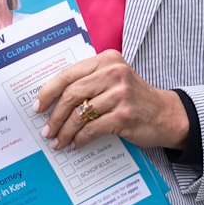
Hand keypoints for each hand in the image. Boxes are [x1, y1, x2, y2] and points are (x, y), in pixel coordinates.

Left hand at [34, 49, 188, 150]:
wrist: (166, 114)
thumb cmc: (134, 97)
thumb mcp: (113, 79)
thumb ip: (89, 81)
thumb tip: (52, 98)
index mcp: (107, 59)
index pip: (69, 73)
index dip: (49, 91)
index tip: (37, 106)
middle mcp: (114, 73)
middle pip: (72, 94)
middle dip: (55, 115)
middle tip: (46, 130)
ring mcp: (120, 94)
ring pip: (80, 113)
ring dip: (65, 131)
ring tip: (58, 142)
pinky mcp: (125, 115)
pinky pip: (93, 129)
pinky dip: (80, 138)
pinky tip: (75, 144)